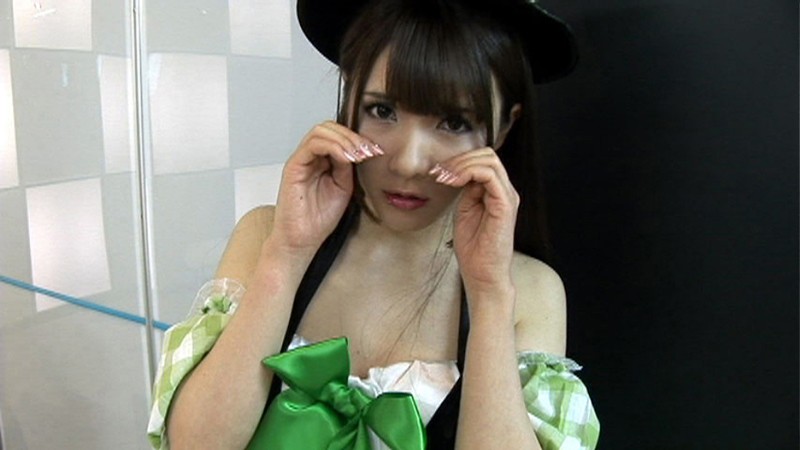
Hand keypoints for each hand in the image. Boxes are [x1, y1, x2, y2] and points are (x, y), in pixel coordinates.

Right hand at [270, 121, 382, 255]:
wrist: (303, 240)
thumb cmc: (319, 219)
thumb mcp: (344, 188)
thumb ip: (348, 167)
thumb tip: (358, 149)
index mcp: (321, 161)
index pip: (338, 135)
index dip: (358, 139)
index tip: (376, 150)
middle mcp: (310, 157)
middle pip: (329, 128)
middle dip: (353, 137)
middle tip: (370, 150)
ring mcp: (301, 160)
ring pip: (321, 131)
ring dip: (345, 140)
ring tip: (360, 155)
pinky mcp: (293, 166)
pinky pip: (312, 145)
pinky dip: (333, 147)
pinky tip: (347, 158)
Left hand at [431, 148, 518, 294]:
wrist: (482, 274)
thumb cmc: (474, 249)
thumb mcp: (464, 211)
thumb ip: (465, 191)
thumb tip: (457, 172)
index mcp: (496, 192)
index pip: (482, 160)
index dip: (459, 161)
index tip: (437, 172)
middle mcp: (505, 191)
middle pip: (488, 155)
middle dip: (459, 159)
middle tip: (439, 172)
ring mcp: (507, 197)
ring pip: (489, 160)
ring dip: (461, 164)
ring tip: (443, 177)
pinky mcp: (505, 205)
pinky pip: (489, 175)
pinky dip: (467, 173)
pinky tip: (452, 182)